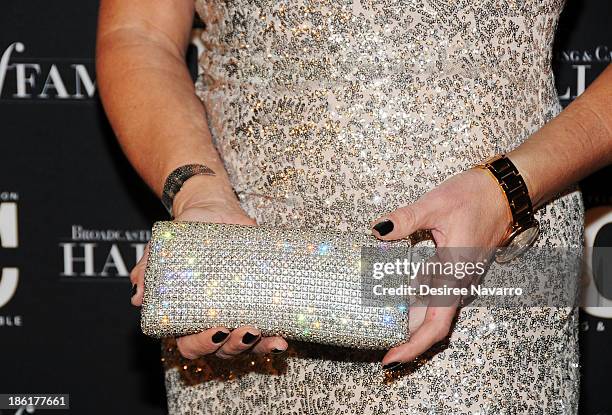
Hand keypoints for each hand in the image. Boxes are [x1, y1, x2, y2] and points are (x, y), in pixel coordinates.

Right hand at [130, 192, 288, 359]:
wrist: (211, 211)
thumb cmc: (183, 234)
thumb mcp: (161, 248)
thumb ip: (147, 269)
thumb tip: (137, 297)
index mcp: (186, 316)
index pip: (190, 345)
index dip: (203, 345)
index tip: (218, 330)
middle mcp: (212, 320)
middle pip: (222, 350)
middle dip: (236, 346)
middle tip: (247, 330)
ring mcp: (237, 313)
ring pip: (247, 346)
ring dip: (261, 348)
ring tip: (273, 339)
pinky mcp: (258, 301)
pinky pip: (268, 327)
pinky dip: (276, 335)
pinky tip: (285, 336)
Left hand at [370, 167, 512, 368]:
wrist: (504, 191)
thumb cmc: (476, 197)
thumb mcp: (436, 204)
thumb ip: (406, 219)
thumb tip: (378, 230)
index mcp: (454, 276)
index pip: (435, 325)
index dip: (413, 346)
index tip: (391, 359)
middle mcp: (457, 284)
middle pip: (430, 324)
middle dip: (404, 339)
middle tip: (373, 344)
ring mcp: (456, 279)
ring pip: (431, 311)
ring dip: (408, 323)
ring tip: (377, 328)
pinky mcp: (452, 270)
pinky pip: (432, 295)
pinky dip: (412, 303)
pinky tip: (392, 300)